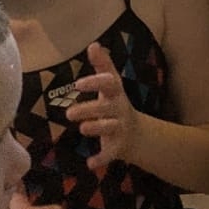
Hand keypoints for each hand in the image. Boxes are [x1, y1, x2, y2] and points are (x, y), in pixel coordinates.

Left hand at [67, 42, 140, 173]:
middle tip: (69, 113)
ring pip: (110, 128)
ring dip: (97, 128)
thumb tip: (93, 44)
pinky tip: (90, 163)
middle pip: (107, 107)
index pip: (109, 83)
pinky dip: (102, 158)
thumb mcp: (112, 85)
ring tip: (82, 128)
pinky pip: (111, 153)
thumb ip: (102, 66)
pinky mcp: (119, 147)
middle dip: (90, 109)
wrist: (139, 135)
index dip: (96, 83)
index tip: (78, 84)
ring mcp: (121, 128)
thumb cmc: (117, 105)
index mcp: (116, 93)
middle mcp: (120, 109)